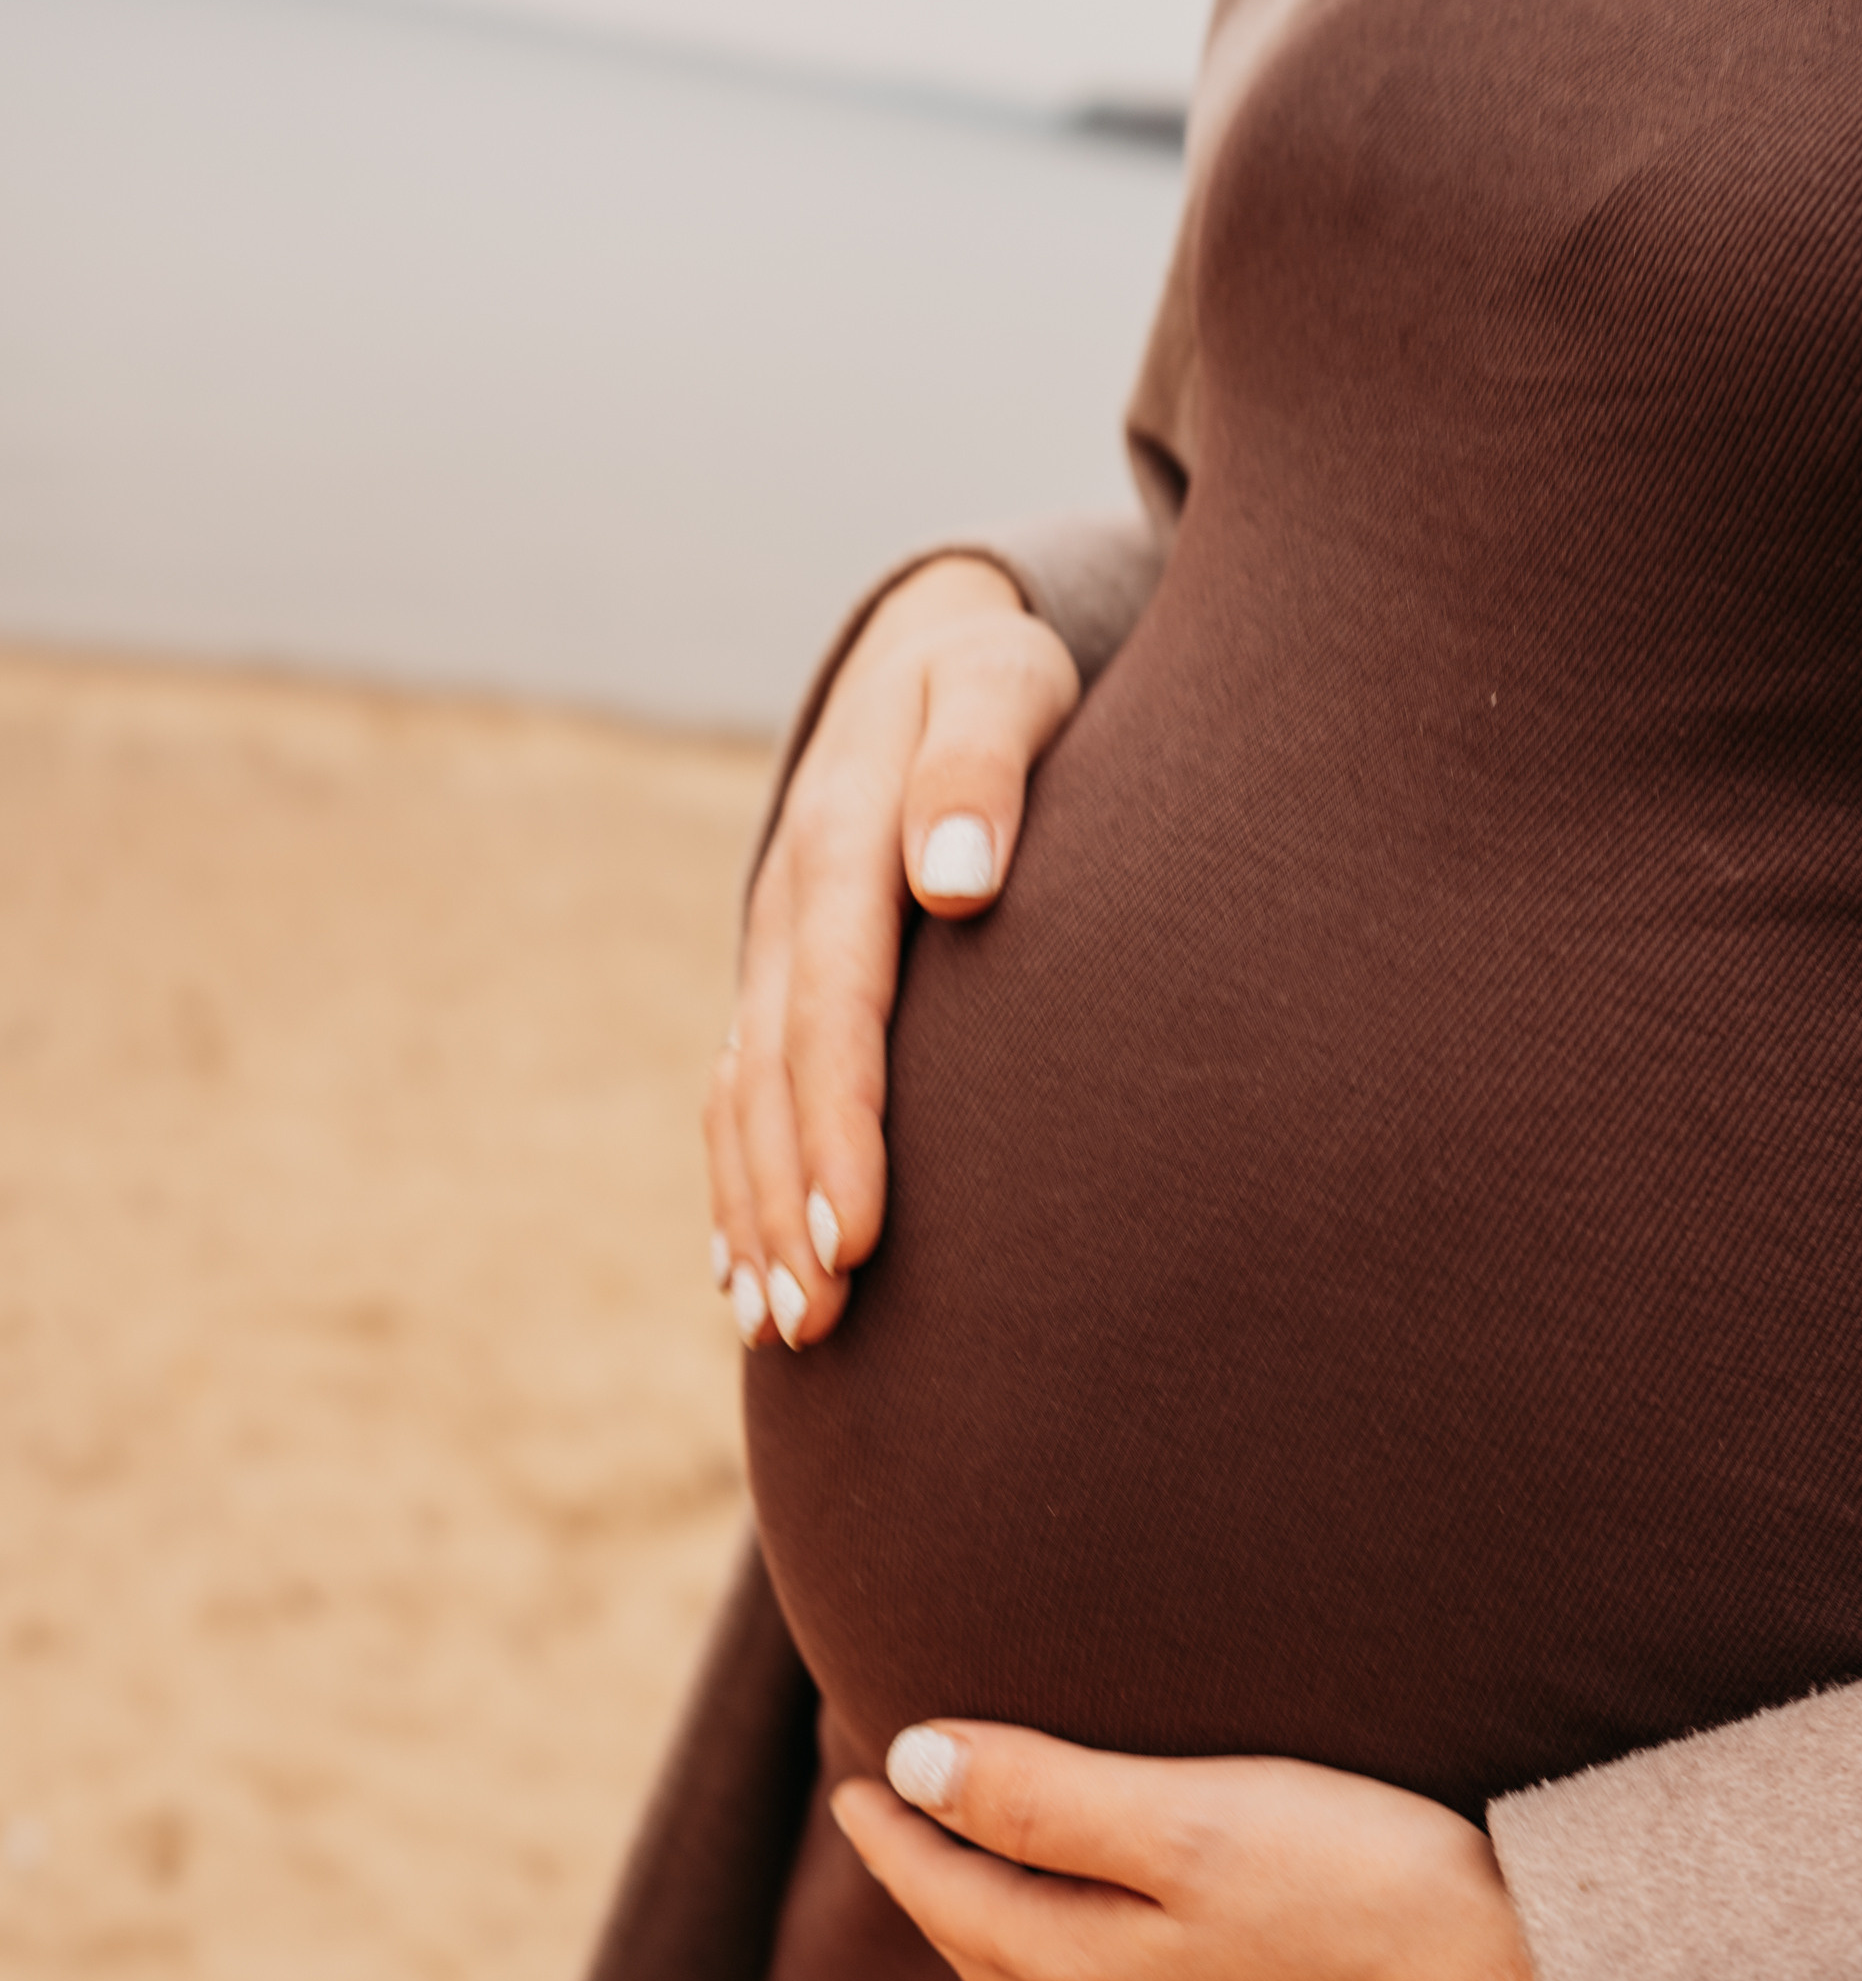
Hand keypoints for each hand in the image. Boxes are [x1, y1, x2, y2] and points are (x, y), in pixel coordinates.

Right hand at [707, 556, 1078, 1349]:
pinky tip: (747, 1275)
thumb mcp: (1004, 685)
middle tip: (818, 1325)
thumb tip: (958, 881)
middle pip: (776, 1079)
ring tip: (783, 1331)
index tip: (860, 1236)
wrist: (924, 648)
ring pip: (744, 1100)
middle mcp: (786, 909)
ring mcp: (770, 949)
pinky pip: (740, 1095)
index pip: (834, 1010)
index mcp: (839, 843)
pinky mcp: (777, 979)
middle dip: (789, 1206)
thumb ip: (985, 770)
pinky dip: (737, 1187)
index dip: (842, 1128)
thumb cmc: (996, 679)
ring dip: (755, 1217)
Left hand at [831, 1723, 1583, 1980]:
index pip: (953, 1902)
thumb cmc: (1367, 1892)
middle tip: (893, 1823)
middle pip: (993, 1954)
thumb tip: (914, 1767)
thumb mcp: (1192, 1820)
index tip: (852, 1784)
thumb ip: (1045, 1798)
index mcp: (1093, 1972)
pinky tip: (1110, 1948)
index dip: (895, 1839)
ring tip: (980, 1874)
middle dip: (933, 1885)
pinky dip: (1078, 1963)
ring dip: (1002, 1930)